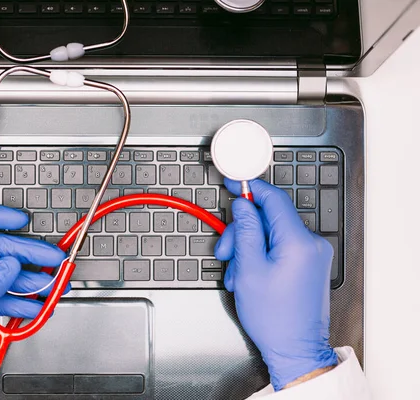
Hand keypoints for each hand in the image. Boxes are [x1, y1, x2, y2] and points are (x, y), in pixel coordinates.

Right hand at [215, 179, 336, 390]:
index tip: (234, 183)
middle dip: (241, 232)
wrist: (295, 350)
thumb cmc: (274, 318)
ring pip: (271, 234)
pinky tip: (248, 276)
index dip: (250, 188)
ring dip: (248, 248)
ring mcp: (311, 255)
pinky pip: (279, 248)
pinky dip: (260, 257)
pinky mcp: (308, 265)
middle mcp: (311, 244)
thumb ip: (244, 231)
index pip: (273, 199)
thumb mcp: (249, 269)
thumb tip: (243, 205)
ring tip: (237, 273)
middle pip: (268, 219)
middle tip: (225, 251)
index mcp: (298, 241)